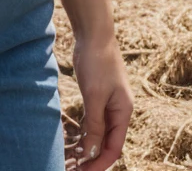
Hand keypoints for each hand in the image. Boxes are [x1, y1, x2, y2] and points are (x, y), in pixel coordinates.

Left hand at [68, 33, 133, 170]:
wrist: (94, 34)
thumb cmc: (98, 62)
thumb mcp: (94, 95)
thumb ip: (94, 124)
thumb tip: (92, 152)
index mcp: (123, 112)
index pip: (113, 148)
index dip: (99, 163)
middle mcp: (118, 111)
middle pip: (105, 143)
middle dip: (90, 158)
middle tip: (71, 168)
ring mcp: (107, 104)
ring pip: (97, 134)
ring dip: (85, 147)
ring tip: (68, 159)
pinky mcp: (96, 97)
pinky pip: (90, 122)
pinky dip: (82, 133)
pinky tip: (70, 141)